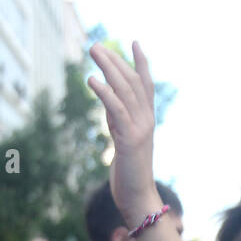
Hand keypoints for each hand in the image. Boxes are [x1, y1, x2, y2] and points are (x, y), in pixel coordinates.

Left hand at [87, 41, 161, 226]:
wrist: (138, 198)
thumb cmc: (129, 173)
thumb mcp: (122, 139)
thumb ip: (117, 118)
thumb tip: (108, 98)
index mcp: (147, 120)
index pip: (146, 85)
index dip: (141, 63)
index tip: (135, 42)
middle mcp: (147, 121)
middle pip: (133, 82)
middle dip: (115, 61)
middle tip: (95, 46)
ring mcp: (140, 130)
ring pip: (125, 91)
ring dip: (108, 69)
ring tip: (93, 53)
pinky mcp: (129, 140)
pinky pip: (117, 110)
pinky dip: (105, 93)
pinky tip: (92, 80)